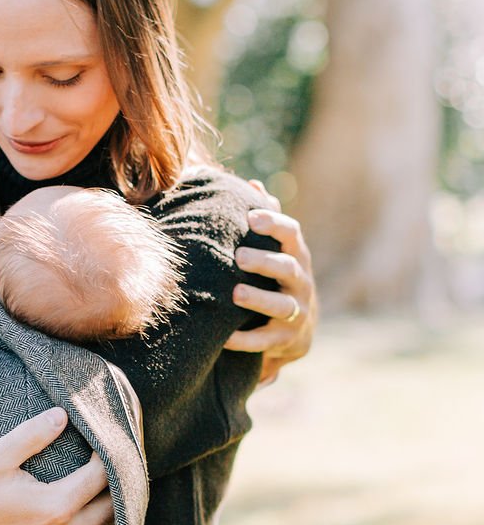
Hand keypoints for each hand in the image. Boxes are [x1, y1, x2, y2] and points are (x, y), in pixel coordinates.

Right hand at [0, 409, 112, 524]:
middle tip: (116, 454)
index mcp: (57, 506)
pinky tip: (94, 501)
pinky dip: (101, 520)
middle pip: (115, 504)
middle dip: (119, 479)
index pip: (102, 476)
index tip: (105, 435)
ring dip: (114, 502)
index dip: (108, 453)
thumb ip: (33, 434)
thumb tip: (63, 415)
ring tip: (110, 475)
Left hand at [224, 194, 317, 386]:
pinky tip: (223, 338)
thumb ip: (267, 219)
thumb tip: (253, 183)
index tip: (251, 217)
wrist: (298, 328)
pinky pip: (266, 341)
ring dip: (259, 299)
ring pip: (281, 305)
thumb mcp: (278, 248)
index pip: (292, 234)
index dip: (274, 224)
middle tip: (239, 256)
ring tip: (235, 294)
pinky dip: (246, 340)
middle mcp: (300, 281)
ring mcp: (296, 311)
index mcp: (295, 254)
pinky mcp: (285, 339)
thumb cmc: (278, 276)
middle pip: (288, 268)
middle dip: (265, 261)